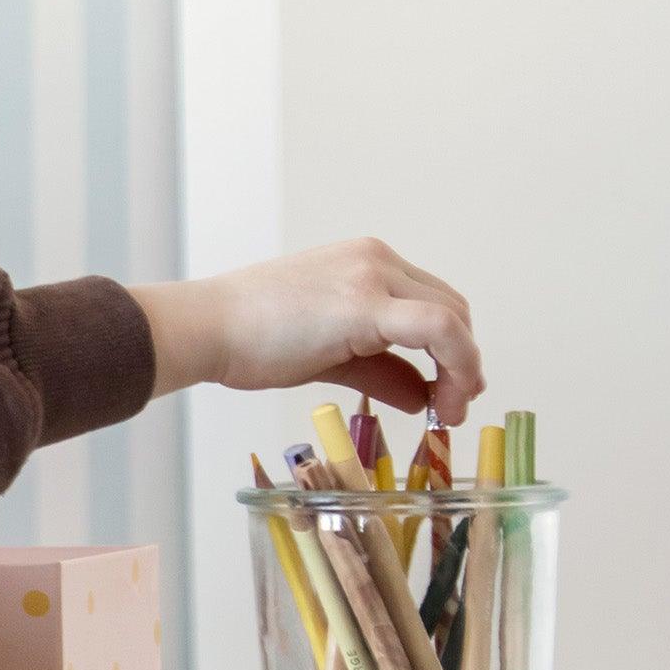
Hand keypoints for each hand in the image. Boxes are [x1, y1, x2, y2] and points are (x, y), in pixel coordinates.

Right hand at [130, 240, 484, 422]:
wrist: (206, 327)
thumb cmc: (247, 338)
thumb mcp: (329, 356)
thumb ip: (381, 369)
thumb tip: (422, 396)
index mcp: (364, 262)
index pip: (431, 303)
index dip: (453, 350)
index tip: (450, 392)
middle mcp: (376, 259)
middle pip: (452, 308)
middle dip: (463, 360)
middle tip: (453, 407)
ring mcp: (373, 275)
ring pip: (453, 316)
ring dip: (463, 367)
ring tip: (450, 410)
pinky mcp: (367, 302)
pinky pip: (439, 329)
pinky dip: (458, 364)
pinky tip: (447, 399)